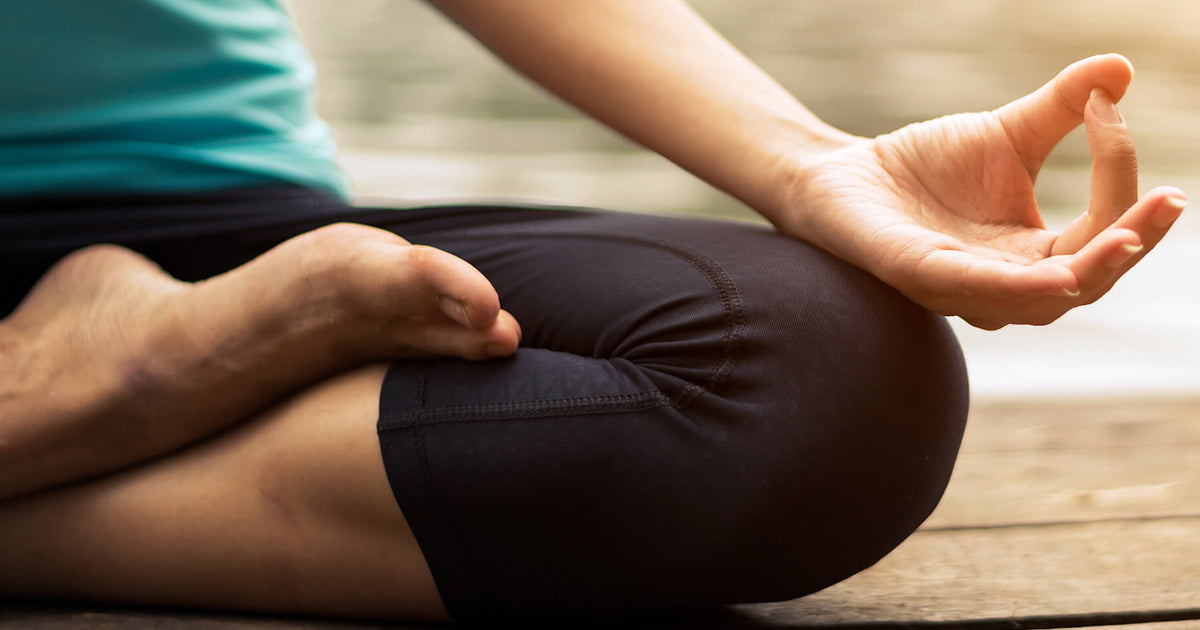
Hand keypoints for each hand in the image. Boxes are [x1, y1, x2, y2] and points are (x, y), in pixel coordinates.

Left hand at [781, 54, 1184, 329]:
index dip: (1120, 182)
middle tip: (1169, 202)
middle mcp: (1002, 283)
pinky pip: (972, 290)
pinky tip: (1059, 276)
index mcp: (1032, 255)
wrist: (844, 173)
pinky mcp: (915, 274)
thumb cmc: (926, 167)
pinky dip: (1016, 287)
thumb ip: (1062, 110)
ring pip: (1039, 301)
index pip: (1099, 235)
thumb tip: (1120, 70)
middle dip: (1130, 244)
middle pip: (1084, 282)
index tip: (1111, 112)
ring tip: (1128, 237)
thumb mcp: (1007, 134)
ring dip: (1088, 270)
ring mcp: (959, 286)